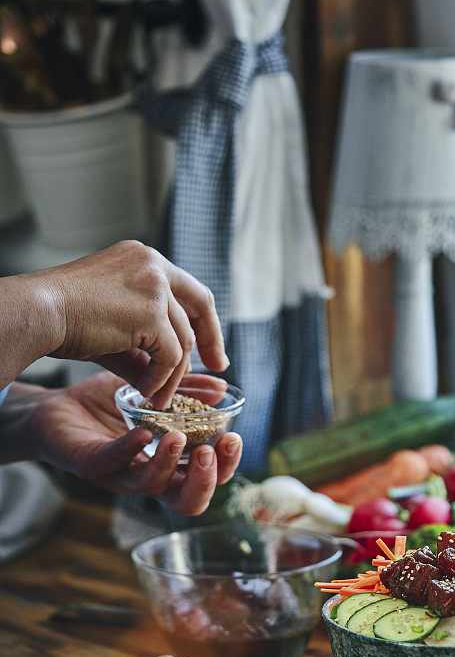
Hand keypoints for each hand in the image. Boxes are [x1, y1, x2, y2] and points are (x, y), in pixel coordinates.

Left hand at [27, 373, 241, 514]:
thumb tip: (223, 390)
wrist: (54, 406)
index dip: (226, 465)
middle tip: (212, 451)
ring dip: (170, 464)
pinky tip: (143, 433)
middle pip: (189, 500)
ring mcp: (120, 474)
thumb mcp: (156, 392)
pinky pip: (113, 463)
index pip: (210, 477)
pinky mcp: (90, 465)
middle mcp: (150, 475)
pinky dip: (130, 449)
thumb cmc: (106, 405)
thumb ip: (189, 391)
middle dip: (207, 479)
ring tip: (178, 438)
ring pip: (152, 486)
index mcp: (172, 463)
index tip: (233, 438)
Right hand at [41, 241, 228, 408]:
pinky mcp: (152, 311)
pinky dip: (162, 377)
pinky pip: (171, 354)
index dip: (205, 320)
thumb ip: (143, 345)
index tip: (211, 348)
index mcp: (143, 259)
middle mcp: (154, 265)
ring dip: (174, 373)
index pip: (189, 290)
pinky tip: (147, 391)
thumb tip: (167, 376)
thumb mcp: (113, 326)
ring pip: (183, 338)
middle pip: (201, 305)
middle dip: (212, 340)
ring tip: (161, 397)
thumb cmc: (61, 319)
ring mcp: (155, 286)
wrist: (35, 314)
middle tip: (218, 368)